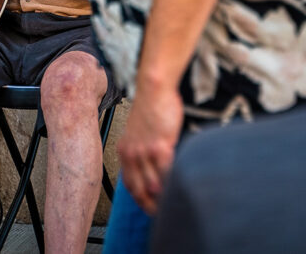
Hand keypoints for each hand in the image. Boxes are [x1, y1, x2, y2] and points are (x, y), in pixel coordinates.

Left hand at [117, 81, 182, 213]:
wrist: (153, 89)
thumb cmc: (151, 107)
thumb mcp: (138, 132)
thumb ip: (142, 150)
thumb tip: (153, 167)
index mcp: (125, 151)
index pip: (129, 183)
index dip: (139, 199)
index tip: (149, 208)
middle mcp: (131, 154)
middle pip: (139, 189)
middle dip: (150, 206)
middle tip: (162, 216)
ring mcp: (144, 151)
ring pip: (153, 184)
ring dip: (164, 197)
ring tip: (174, 204)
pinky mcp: (160, 146)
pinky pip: (167, 171)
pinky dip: (173, 182)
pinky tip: (181, 187)